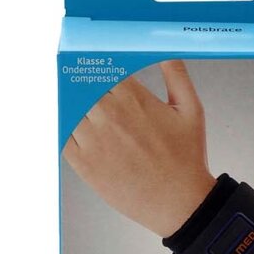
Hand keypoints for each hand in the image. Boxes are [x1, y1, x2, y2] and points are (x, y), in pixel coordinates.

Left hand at [64, 60, 215, 236]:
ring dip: (72, 103)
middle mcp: (109, 115)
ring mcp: (93, 140)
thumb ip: (176, 73)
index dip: (96, 63)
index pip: (101, 66)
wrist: (180, 203)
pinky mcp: (84, 163)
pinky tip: (76, 128)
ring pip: (68, 108)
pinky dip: (65, 129)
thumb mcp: (191, 110)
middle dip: (82, 82)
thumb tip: (164, 49)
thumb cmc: (187, 160)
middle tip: (83, 81)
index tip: (95, 61)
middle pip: (80, 84)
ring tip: (82, 107)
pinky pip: (63, 137)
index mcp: (133, 97)